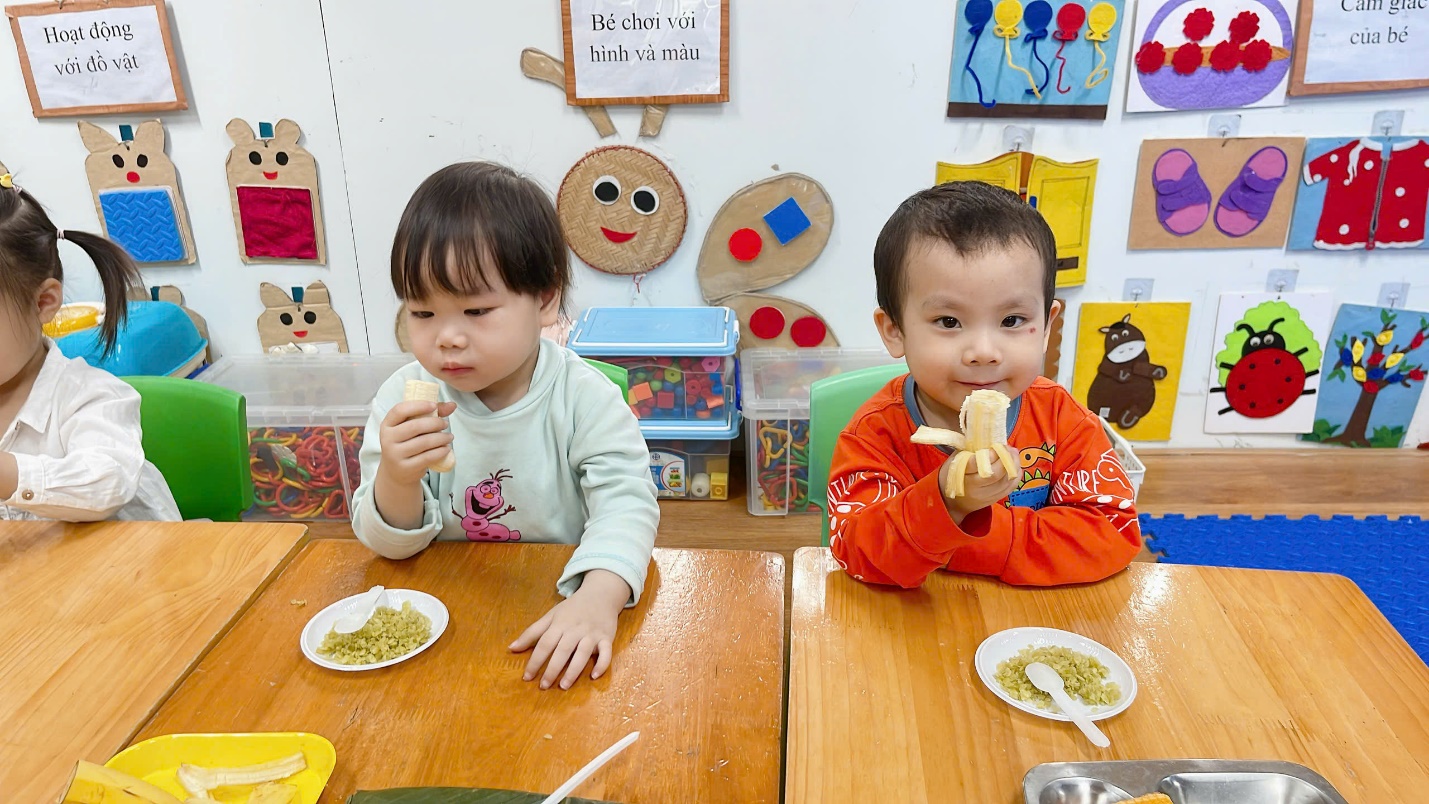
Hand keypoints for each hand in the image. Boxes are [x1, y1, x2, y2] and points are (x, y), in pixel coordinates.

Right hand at [377, 400, 456, 485]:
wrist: (397, 472)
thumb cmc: (407, 443)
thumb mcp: (412, 427)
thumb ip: (430, 413)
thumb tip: (452, 405)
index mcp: (387, 424)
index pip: (400, 410)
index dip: (418, 406)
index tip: (434, 406)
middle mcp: (387, 439)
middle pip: (415, 426)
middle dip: (435, 423)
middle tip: (445, 424)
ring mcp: (394, 455)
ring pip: (423, 442)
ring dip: (441, 438)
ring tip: (449, 437)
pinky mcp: (405, 468)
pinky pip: (427, 457)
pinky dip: (440, 451)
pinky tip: (446, 448)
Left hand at [510, 570, 629, 689]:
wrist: (600, 594)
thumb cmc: (572, 608)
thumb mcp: (550, 616)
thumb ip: (532, 633)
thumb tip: (511, 648)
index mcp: (559, 624)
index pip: (544, 644)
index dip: (535, 661)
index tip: (527, 677)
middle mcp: (575, 629)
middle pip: (562, 651)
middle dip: (552, 669)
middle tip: (543, 686)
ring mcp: (592, 634)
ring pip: (583, 653)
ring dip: (573, 671)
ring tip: (563, 686)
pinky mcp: (607, 637)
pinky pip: (606, 652)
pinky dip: (602, 664)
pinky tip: (594, 676)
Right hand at [940, 450, 1016, 524]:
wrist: (954, 503)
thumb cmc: (951, 477)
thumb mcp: (954, 461)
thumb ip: (968, 451)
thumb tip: (987, 438)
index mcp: (962, 477)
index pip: (975, 465)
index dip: (988, 455)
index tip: (993, 446)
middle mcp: (976, 489)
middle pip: (996, 473)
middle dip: (1004, 457)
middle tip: (1005, 446)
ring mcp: (988, 495)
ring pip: (1007, 479)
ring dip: (1013, 463)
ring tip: (1012, 451)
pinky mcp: (997, 498)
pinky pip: (1012, 485)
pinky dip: (1016, 472)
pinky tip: (1015, 463)